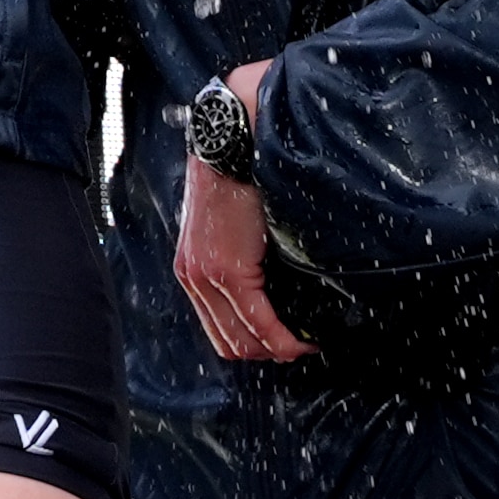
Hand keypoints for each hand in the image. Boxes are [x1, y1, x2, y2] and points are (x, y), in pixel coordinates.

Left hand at [172, 61, 308, 366]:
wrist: (231, 146)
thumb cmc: (237, 178)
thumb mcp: (227, 225)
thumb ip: (237, 255)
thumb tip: (269, 281)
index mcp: (191, 269)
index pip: (220, 330)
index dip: (253, 343)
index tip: (283, 342)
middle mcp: (193, 278)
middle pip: (230, 343)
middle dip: (268, 352)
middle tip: (300, 347)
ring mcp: (207, 277)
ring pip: (245, 341)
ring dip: (278, 349)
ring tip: (306, 344)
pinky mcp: (228, 271)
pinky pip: (260, 322)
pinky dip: (284, 338)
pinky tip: (303, 339)